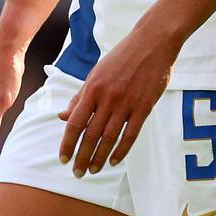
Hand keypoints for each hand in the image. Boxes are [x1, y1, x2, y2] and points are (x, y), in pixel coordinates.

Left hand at [58, 25, 176, 175]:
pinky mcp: (144, 106)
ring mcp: (126, 103)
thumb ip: (80, 96)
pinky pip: (130, 134)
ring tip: (93, 170)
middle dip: (82, 157)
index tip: (63, 159)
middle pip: (91, 134)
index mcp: (93, 88)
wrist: (152, 42)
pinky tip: (114, 161)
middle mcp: (107, 97)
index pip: (75, 122)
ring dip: (99, 157)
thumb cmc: (122, 57)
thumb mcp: (96, 72)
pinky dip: (121, 150)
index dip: (67, 143)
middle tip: (78, 172)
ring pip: (109, 137)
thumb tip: (63, 116)